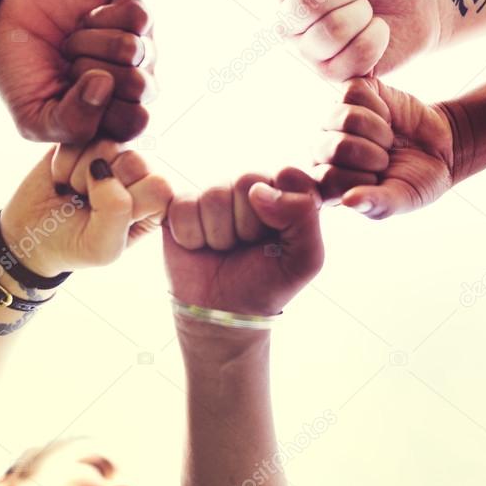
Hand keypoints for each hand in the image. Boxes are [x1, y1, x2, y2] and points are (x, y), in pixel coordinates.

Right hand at [0, 0, 155, 142]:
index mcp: (120, 117)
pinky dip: (102, 16)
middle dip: (88, 72)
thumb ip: (72, 123)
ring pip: (133, 48)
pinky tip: (86, 21)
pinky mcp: (133, 12)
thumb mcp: (35, 119)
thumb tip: (106, 82)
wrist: (5, 27)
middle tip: (68, 67)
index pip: (136, 120)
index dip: (97, 107)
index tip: (66, 97)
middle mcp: (137, 83)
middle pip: (138, 84)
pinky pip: (138, 16)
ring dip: (90, 43)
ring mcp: (140, 46)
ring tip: (72, 45)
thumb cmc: (24, 80)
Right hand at [0, 141, 172, 278]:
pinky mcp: (87, 137)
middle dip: (100, 187)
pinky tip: (62, 177)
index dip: (128, 202)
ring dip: (80, 174)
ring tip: (74, 191)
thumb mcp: (101, 247)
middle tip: (86, 204)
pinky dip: (64, 161)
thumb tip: (102, 166)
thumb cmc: (74, 244)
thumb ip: (116, 211)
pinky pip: (79, 135)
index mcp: (155, 203)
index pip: (159, 187)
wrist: (31, 234)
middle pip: (134, 161)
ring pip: (106, 145)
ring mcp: (113, 152)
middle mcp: (140, 173)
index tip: (105, 219)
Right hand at [163, 168, 323, 316]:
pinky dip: (191, 237)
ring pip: (214, 196)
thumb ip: (304, 217)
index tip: (279, 236)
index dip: (283, 207)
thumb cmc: (267, 282)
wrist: (223, 311)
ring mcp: (213, 194)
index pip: (288, 174)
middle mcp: (249, 186)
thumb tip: (258, 191)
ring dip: (219, 235)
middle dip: (248, 225)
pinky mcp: (181, 205)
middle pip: (247, 181)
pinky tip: (199, 247)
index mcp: (284, 192)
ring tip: (224, 249)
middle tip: (248, 246)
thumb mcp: (305, 259)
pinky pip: (183, 207)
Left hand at [314, 78, 455, 218]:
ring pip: (345, 117)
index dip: (361, 179)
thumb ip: (377, 204)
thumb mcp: (403, 198)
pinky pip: (355, 93)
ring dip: (378, 131)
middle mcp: (323, 148)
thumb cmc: (417, 177)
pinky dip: (380, 107)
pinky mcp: (350, 92)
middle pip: (335, 147)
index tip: (378, 179)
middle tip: (385, 159)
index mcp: (328, 179)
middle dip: (372, 155)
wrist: (441, 145)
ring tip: (387, 140)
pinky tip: (386, 118)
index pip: (327, 179)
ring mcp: (333, 118)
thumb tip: (348, 201)